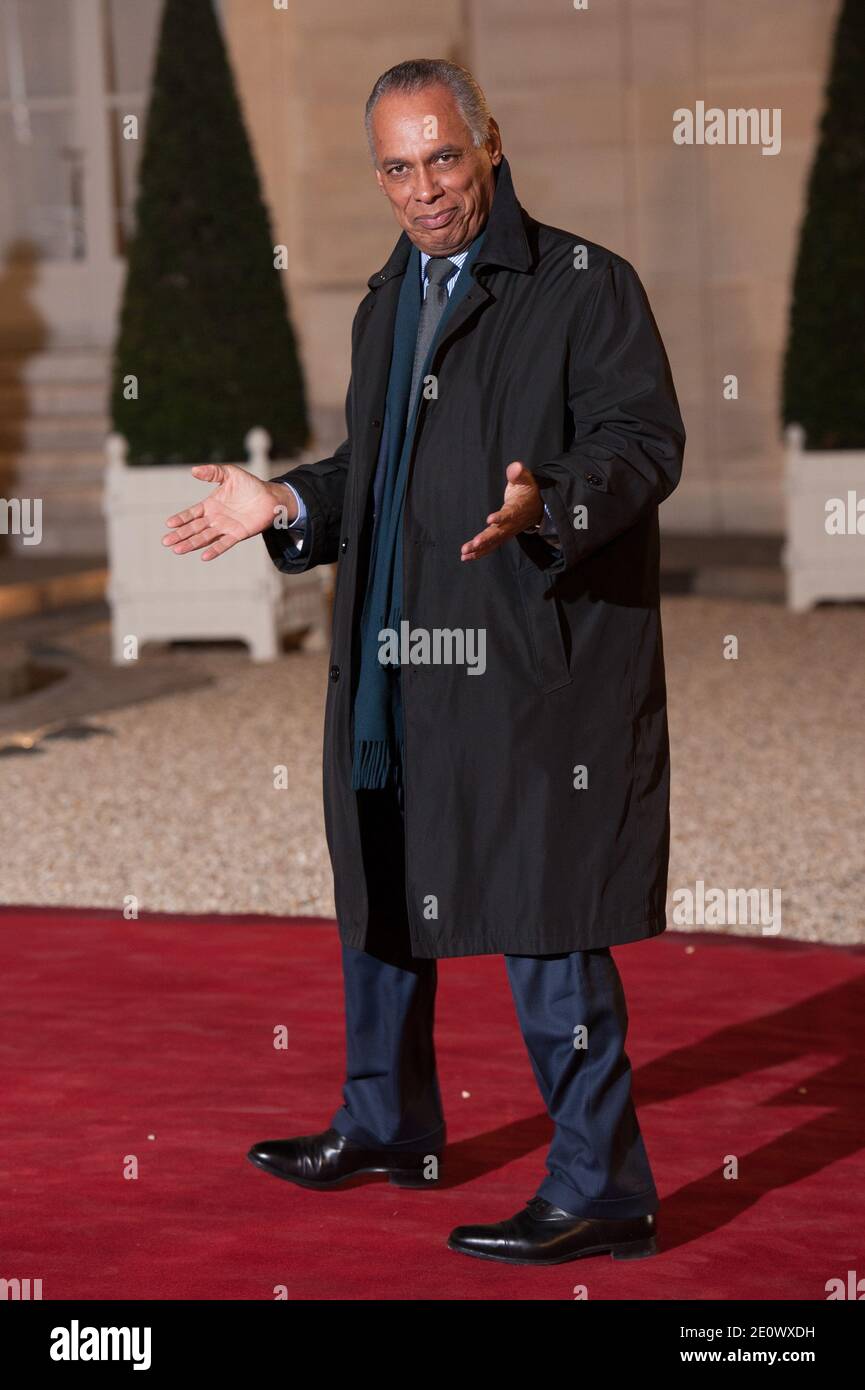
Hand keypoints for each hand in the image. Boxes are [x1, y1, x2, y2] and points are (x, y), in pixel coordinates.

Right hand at [161, 465, 296, 560]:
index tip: (169, 524)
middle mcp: (215, 518)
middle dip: (180, 535)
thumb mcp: (230, 473)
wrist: (270, 497)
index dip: (181, 519)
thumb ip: (212, 472)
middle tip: (166, 542)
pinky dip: (214, 550)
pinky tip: (203, 556)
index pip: (192, 513)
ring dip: (191, 543)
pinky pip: (224, 544)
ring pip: (205, 537)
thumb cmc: (250, 485)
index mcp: (211, 505)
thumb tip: (193, 470)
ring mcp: (225, 528)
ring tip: (177, 550)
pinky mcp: (238, 534)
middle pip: (194, 528)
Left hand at [461, 461, 542, 560]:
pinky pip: (491, 546)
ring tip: (464, 554)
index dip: (501, 517)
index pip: (509, 514)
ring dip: (479, 549)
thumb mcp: (526, 479)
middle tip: (474, 544)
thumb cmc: (527, 490)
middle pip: (499, 533)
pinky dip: (479, 552)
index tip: (489, 520)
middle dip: (486, 539)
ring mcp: (507, 532)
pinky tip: (466, 557)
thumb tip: (516, 466)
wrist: (537, 506)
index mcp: (517, 509)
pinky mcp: (502, 536)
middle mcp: (512, 523)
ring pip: (493, 542)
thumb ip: (519, 473)